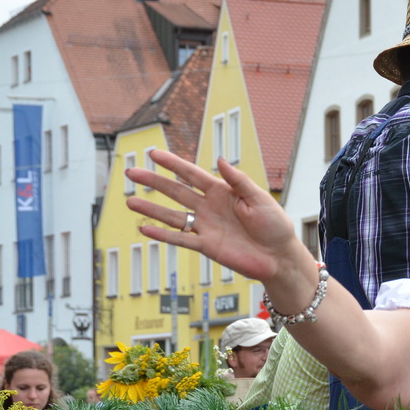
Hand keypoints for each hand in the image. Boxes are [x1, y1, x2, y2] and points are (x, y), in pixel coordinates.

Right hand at [126, 151, 301, 286]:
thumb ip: (238, 180)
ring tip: (130, 202)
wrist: (280, 257)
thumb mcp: (259, 198)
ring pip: (172, 216)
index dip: (172, 163)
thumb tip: (220, 160)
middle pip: (175, 191)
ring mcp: (206, 226)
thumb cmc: (275, 225)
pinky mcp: (206, 246)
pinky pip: (180, 239)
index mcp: (222, 191)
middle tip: (131, 172)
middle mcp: (209, 207)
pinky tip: (144, 229)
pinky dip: (163, 235)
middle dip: (153, 182)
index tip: (153, 153)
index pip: (192, 174)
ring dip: (151, 209)